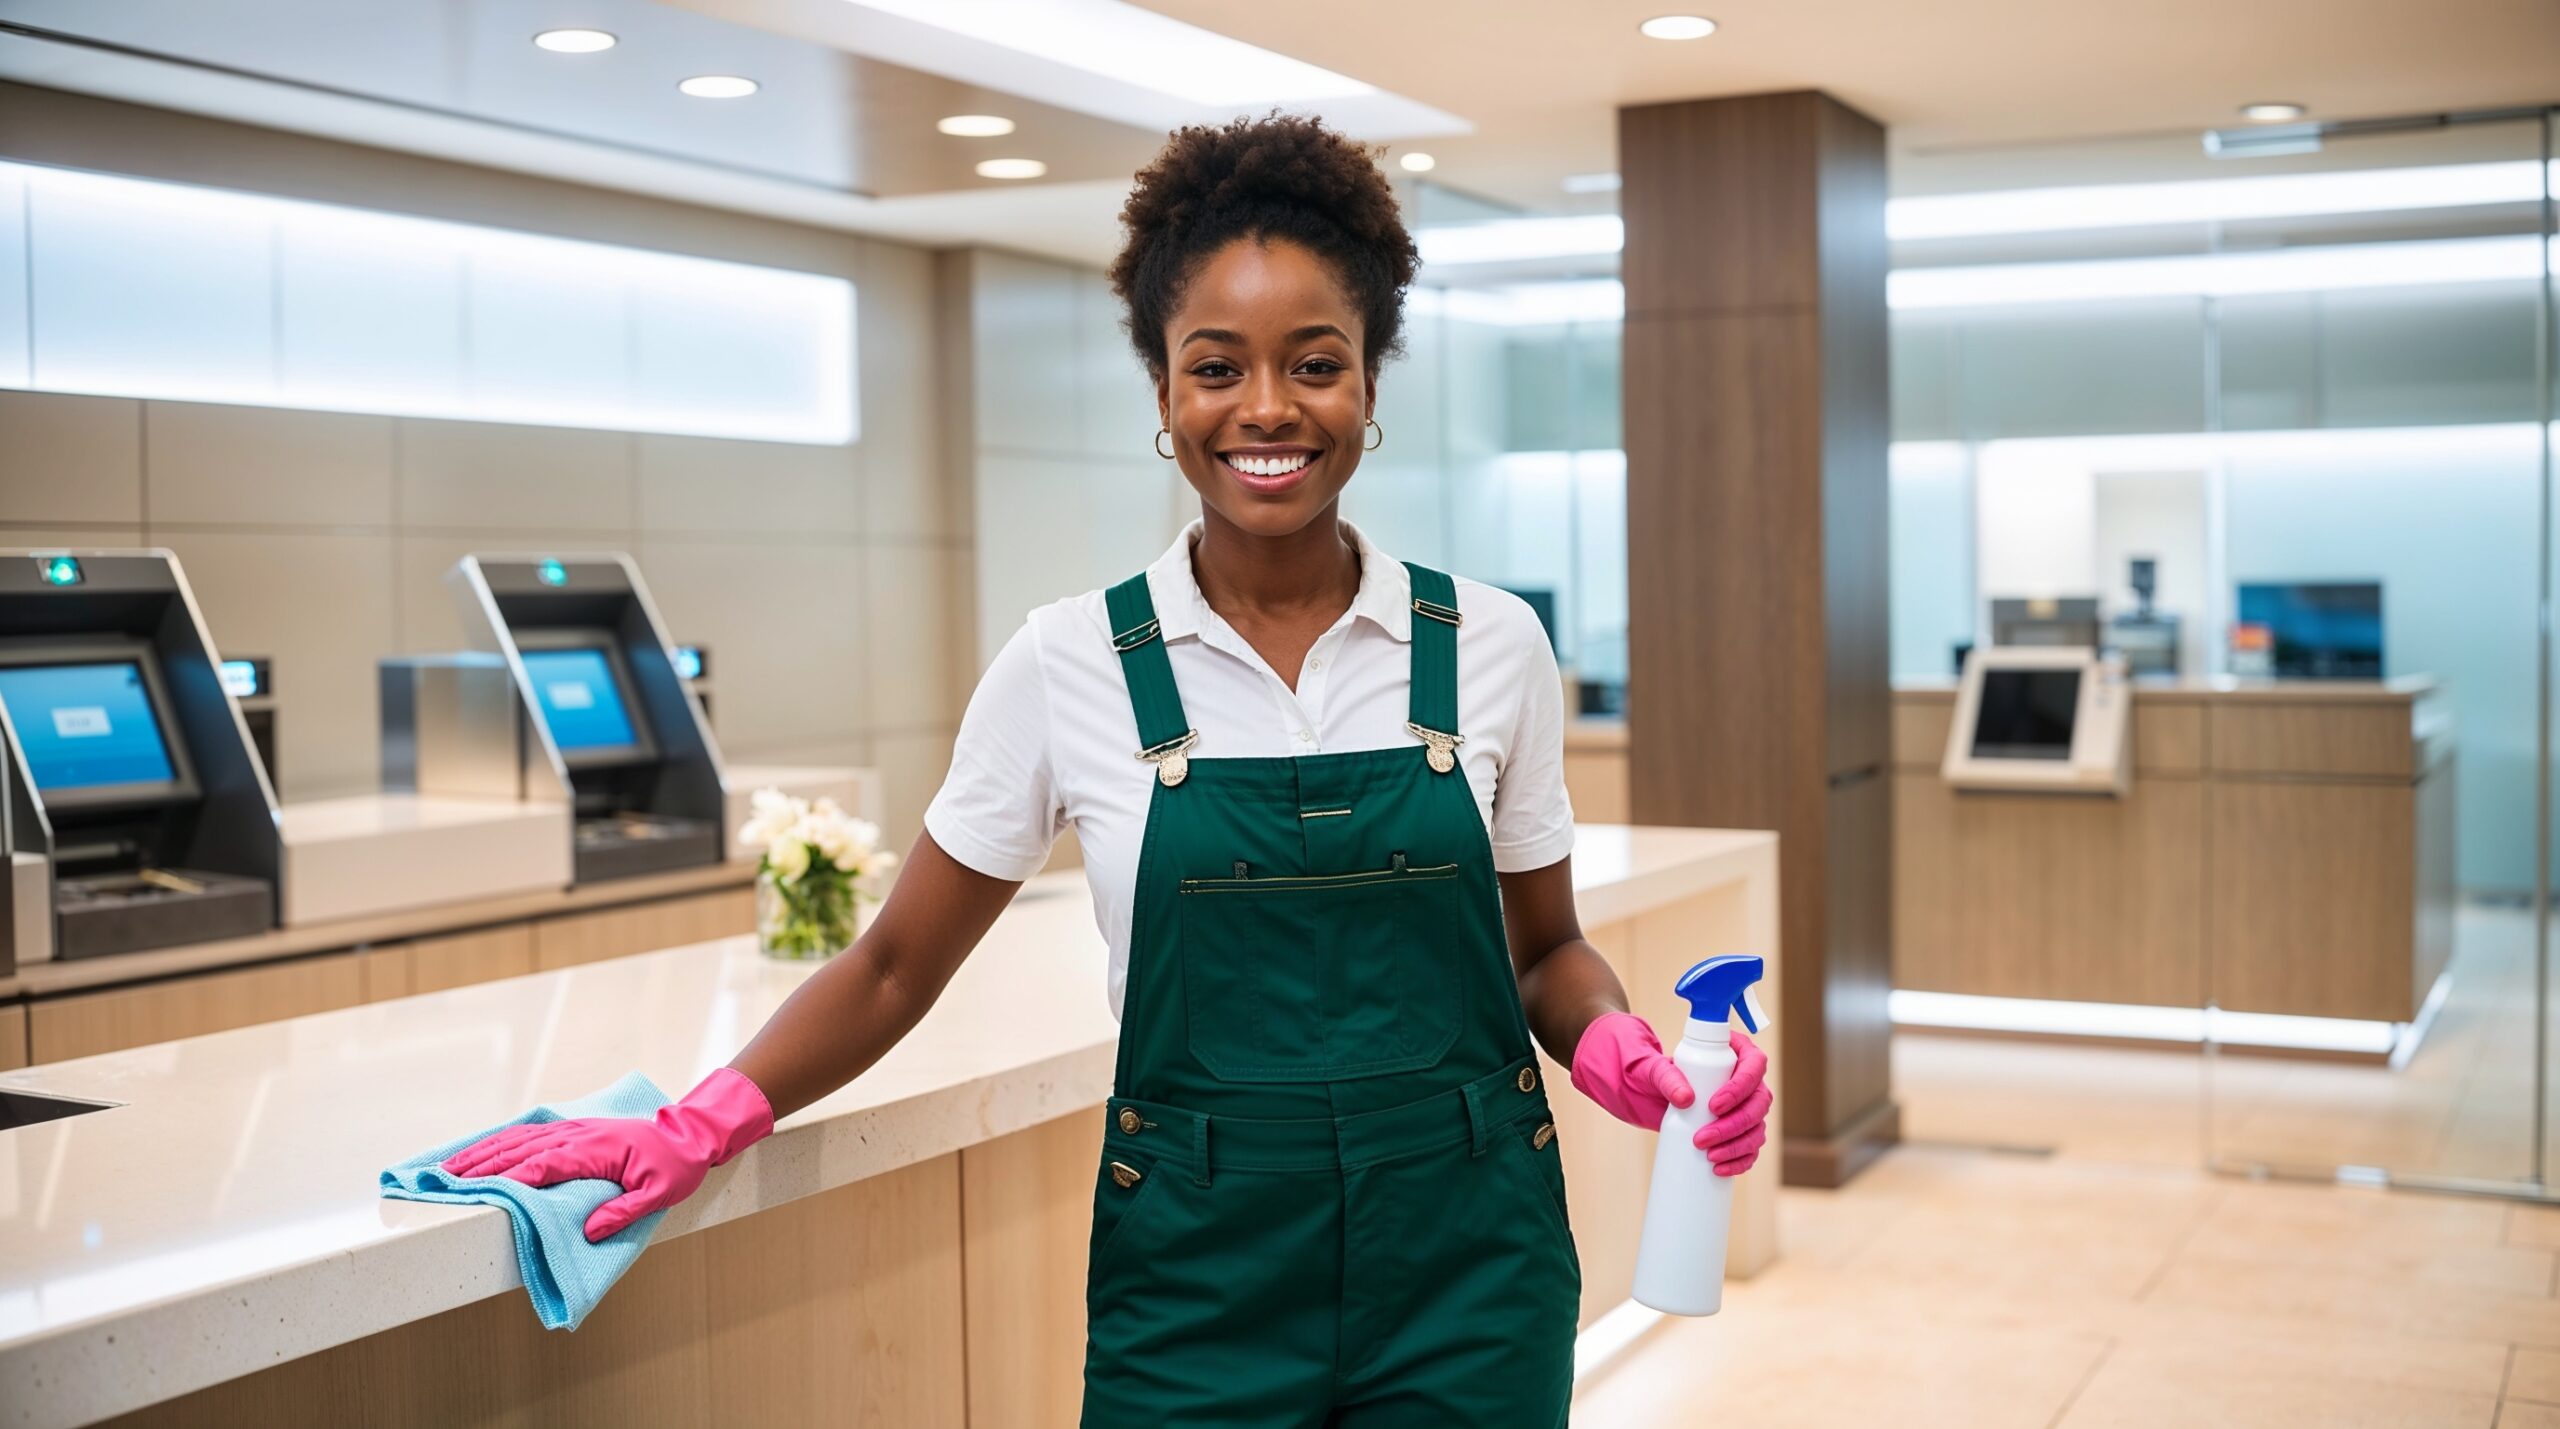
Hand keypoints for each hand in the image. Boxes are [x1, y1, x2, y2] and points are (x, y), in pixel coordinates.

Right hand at [441, 1067, 774, 1241]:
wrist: (690, 1134)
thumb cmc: (676, 1167)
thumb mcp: (660, 1194)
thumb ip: (625, 1212)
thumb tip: (590, 1231)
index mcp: (595, 1150)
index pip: (544, 1166)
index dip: (510, 1179)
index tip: (477, 1193)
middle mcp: (577, 1135)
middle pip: (520, 1151)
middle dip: (479, 1166)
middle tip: (441, 1184)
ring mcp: (572, 1129)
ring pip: (518, 1139)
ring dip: (482, 1152)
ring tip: (446, 1170)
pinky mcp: (571, 1130)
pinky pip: (529, 1133)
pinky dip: (499, 1142)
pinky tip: (478, 1152)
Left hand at [1569, 1013, 1772, 1176]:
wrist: (1637, 1090)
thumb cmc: (1646, 1070)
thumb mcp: (1650, 1068)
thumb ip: (1665, 1075)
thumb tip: (1686, 1098)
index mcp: (1733, 1052)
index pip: (1754, 1065)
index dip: (1741, 1088)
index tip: (1714, 1105)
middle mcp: (1743, 1080)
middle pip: (1758, 1103)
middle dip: (1735, 1125)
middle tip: (1703, 1139)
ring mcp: (1741, 1107)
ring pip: (1756, 1128)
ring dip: (1738, 1146)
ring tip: (1709, 1156)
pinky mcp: (1734, 1131)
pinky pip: (1748, 1149)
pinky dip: (1740, 1161)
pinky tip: (1721, 1168)